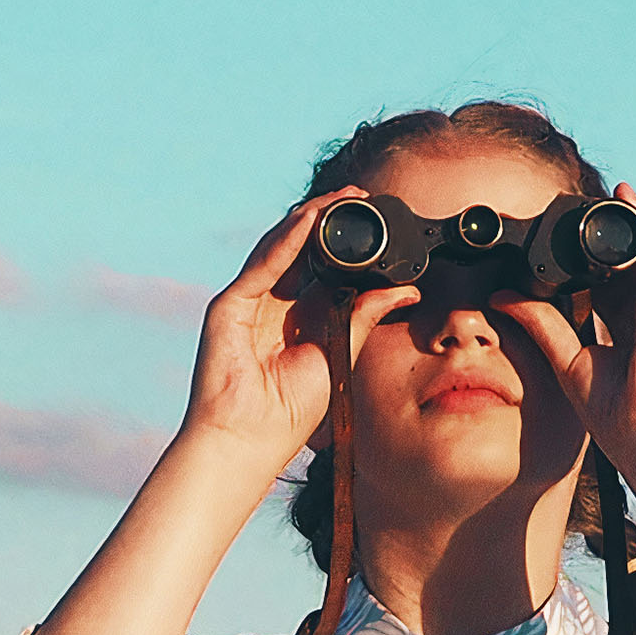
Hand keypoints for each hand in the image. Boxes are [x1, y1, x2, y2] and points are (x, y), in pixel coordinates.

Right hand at [185, 191, 418, 476]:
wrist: (252, 438)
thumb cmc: (291, 410)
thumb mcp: (341, 351)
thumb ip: (366, 315)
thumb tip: (406, 291)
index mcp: (298, 313)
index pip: (320, 262)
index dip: (342, 237)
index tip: (370, 214)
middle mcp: (272, 302)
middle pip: (298, 247)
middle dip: (326, 218)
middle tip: (358, 196)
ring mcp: (248, 301)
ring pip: (278, 248)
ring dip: (307, 220)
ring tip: (336, 199)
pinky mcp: (229, 305)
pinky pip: (261, 265)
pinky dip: (284, 241)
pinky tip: (306, 222)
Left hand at [492, 185, 635, 472]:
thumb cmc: (618, 415)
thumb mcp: (569, 360)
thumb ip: (542, 324)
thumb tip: (504, 296)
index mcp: (626, 327)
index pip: (607, 281)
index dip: (586, 259)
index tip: (558, 236)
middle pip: (625, 262)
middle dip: (605, 234)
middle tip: (579, 203)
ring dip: (626, 220)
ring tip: (610, 189)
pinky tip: (627, 199)